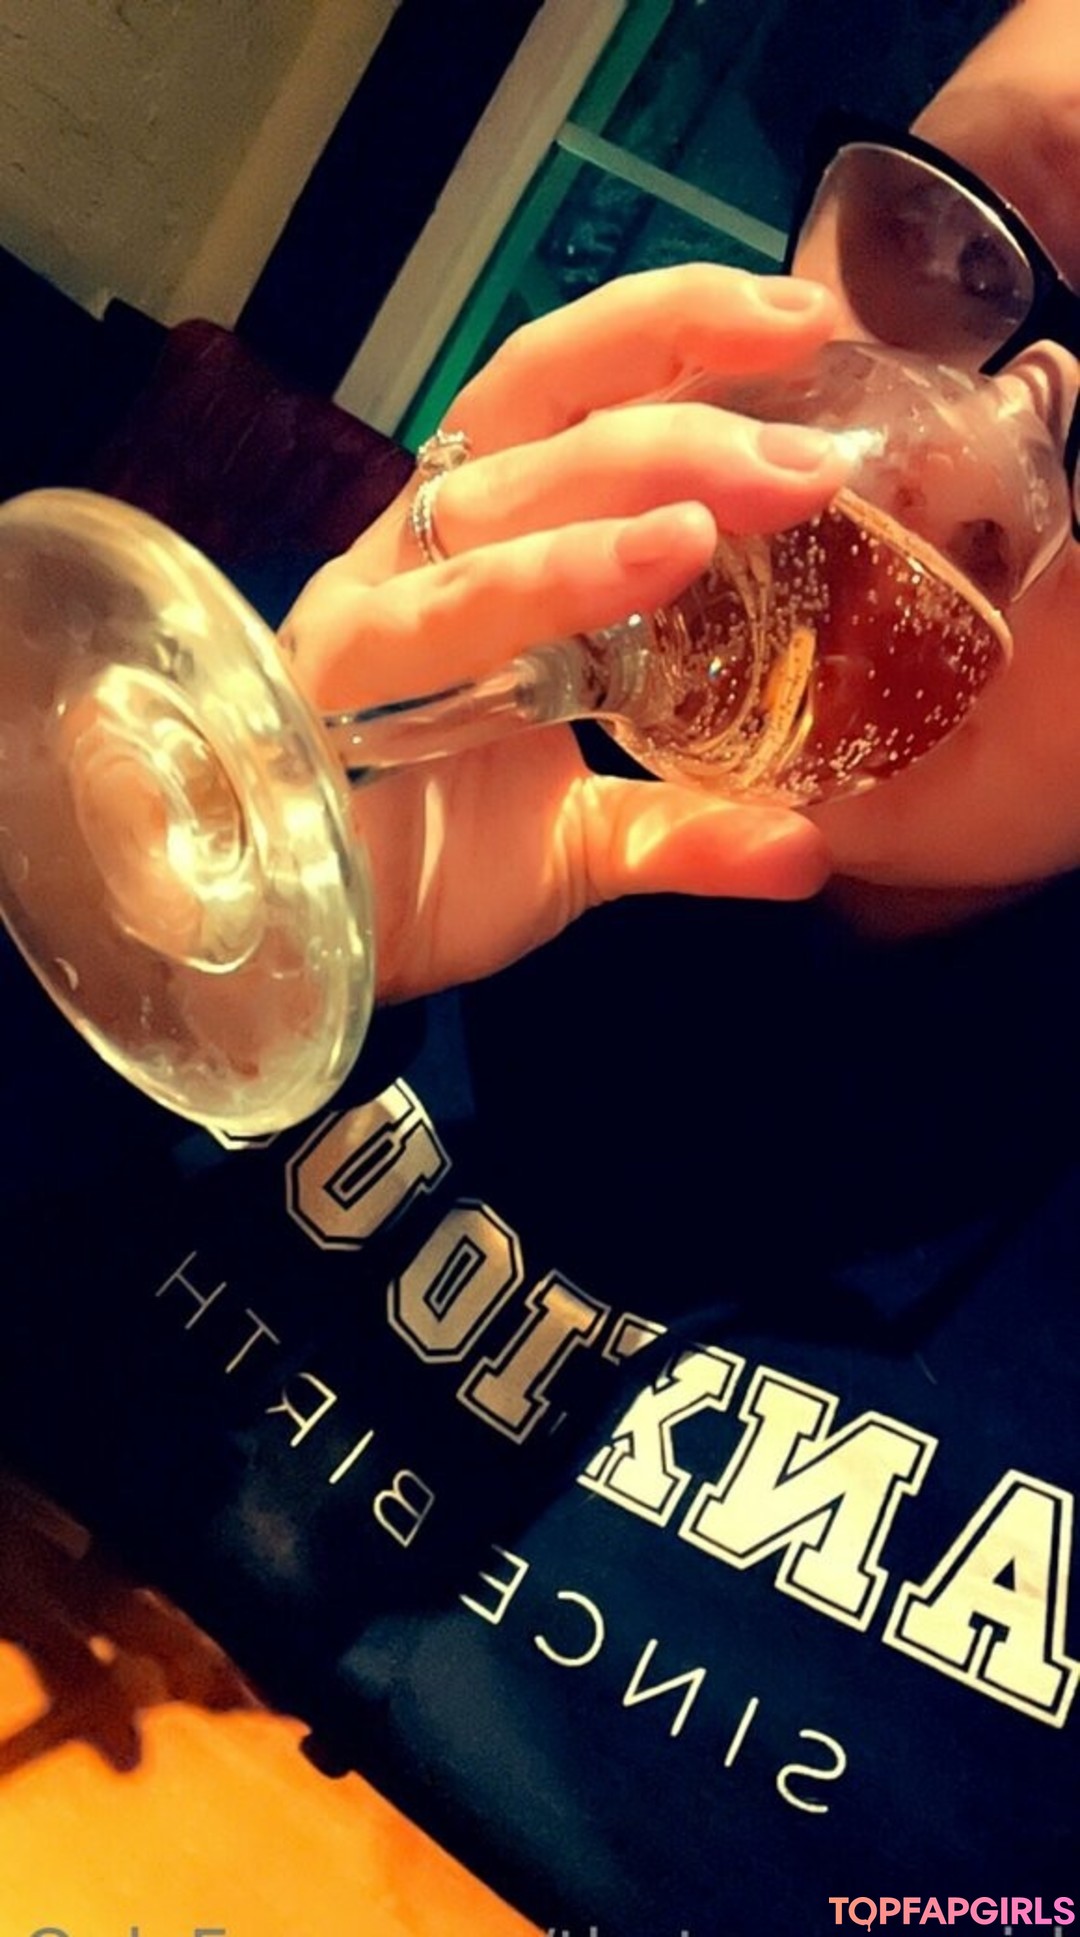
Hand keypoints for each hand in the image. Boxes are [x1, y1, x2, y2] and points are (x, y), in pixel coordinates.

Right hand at [283, 267, 853, 1000]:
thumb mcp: (584, 845)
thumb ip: (688, 829)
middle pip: (535, 411)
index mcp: (480, 550)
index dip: (674, 336)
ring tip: (763, 492)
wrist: (302, 950)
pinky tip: (656, 562)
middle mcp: (419, 554)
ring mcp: (369, 609)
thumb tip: (809, 850)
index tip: (806, 319)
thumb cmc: (427, 867)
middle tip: (820, 450)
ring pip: (495, 501)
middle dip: (683, 401)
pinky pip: (433, 616)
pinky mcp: (331, 683)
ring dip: (636, 478)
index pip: (571, 398)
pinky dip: (548, 581)